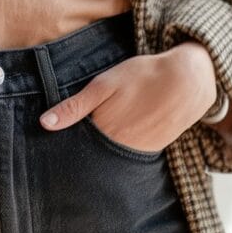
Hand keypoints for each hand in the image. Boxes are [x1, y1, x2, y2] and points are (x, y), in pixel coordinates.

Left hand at [38, 41, 217, 153]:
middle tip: (82, 134)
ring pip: (110, 156)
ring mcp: (136, 151)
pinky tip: (124, 130)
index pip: (75, 145)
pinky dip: (121, 146)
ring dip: (102, 149)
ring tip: (106, 129)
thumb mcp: (103, 85)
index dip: (65, 141)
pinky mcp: (152, 150)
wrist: (187, 80)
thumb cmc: (142, 76)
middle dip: (84, 148)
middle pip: (92, 154)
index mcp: (102, 131)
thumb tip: (44, 123)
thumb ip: (73, 106)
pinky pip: (129, 154)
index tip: (54, 141)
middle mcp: (118, 147)